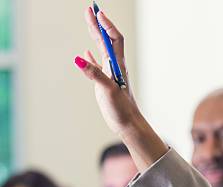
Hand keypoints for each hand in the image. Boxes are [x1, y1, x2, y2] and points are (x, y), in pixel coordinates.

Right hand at [78, 7, 141, 136]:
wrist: (128, 124)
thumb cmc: (122, 109)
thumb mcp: (108, 90)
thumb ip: (94, 74)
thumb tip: (79, 58)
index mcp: (118, 65)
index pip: (114, 39)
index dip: (106, 25)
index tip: (97, 12)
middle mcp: (115, 67)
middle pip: (107, 40)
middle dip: (98, 24)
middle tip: (90, 8)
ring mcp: (110, 74)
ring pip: (101, 49)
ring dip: (95, 35)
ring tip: (89, 21)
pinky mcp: (104, 83)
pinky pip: (96, 66)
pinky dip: (90, 57)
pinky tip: (84, 53)